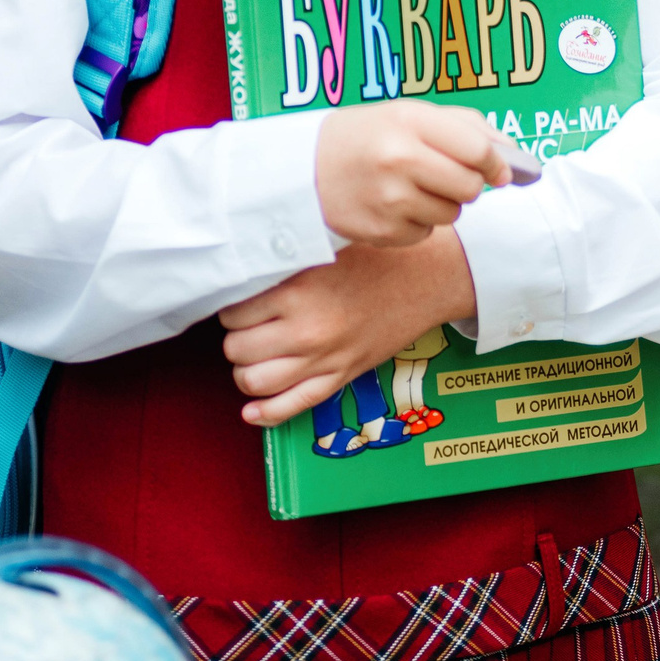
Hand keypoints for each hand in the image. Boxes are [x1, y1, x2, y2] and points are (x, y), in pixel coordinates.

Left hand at [218, 230, 477, 427]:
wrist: (427, 278)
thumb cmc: (377, 257)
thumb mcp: (324, 247)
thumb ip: (284, 263)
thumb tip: (242, 272)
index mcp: (297, 292)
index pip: (232, 313)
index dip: (233, 307)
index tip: (243, 301)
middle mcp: (305, 330)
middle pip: (237, 349)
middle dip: (237, 338)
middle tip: (249, 326)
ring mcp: (322, 359)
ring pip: (254, 382)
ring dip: (246, 371)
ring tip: (255, 355)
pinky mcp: (340, 377)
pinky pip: (292, 406)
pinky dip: (264, 413)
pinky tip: (253, 408)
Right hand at [315, 100, 507, 247]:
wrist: (303, 170)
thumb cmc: (368, 136)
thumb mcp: (410, 114)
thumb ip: (466, 128)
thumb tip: (512, 156)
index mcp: (409, 122)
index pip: (477, 150)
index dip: (495, 163)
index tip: (499, 170)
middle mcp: (398, 160)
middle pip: (470, 188)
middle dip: (469, 185)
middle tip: (447, 175)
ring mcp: (387, 199)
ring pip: (451, 214)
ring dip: (442, 203)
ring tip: (411, 186)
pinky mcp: (379, 231)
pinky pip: (425, 233)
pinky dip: (417, 222)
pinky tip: (392, 205)